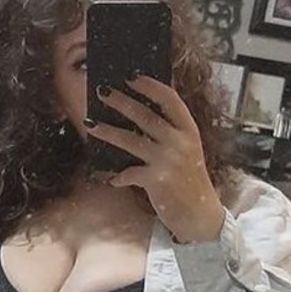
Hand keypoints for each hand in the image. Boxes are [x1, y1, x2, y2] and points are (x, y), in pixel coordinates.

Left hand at [86, 76, 224, 242]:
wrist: (200, 215)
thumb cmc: (189, 180)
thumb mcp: (187, 151)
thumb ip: (170, 132)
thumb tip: (138, 114)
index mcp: (189, 130)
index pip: (170, 99)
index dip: (150, 85)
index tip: (131, 76)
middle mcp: (180, 142)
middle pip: (145, 115)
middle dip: (120, 102)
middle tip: (102, 91)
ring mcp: (168, 160)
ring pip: (130, 140)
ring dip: (107, 131)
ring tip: (90, 124)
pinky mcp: (157, 180)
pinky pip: (129, 172)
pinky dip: (118, 176)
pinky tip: (112, 178)